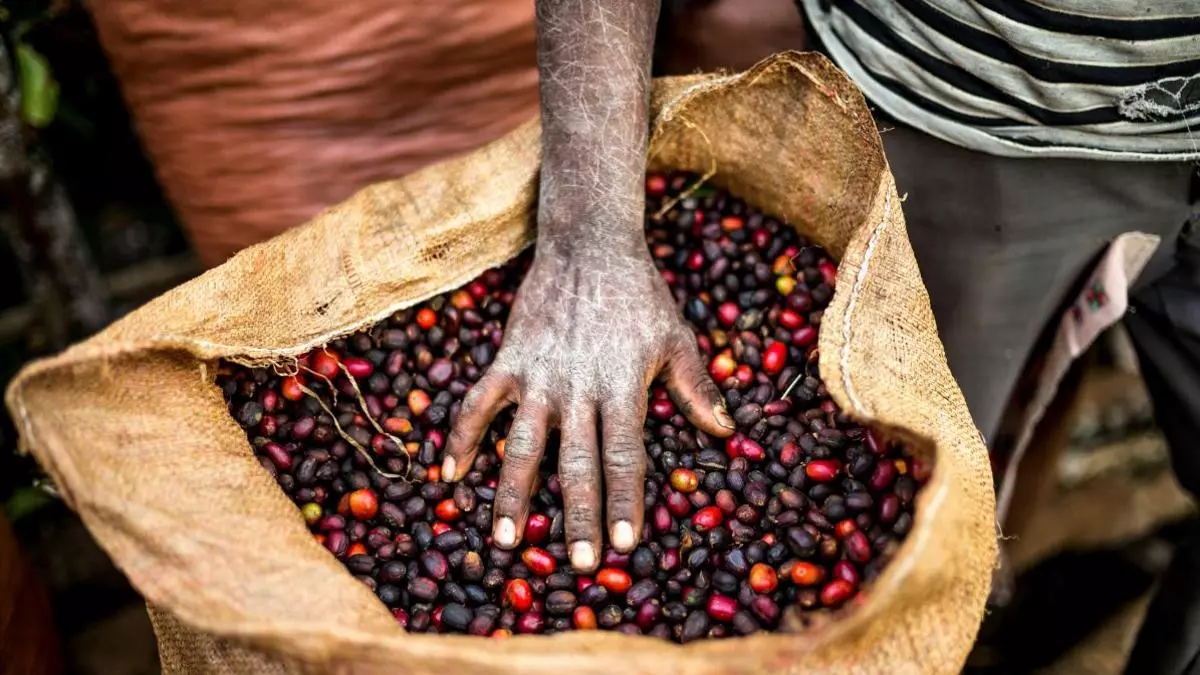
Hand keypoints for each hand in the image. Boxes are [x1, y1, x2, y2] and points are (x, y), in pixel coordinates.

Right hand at [442, 239, 733, 571]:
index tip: (627, 545)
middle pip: (575, 463)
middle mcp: (578, 387)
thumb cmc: (638, 294)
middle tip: (579, 563)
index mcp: (622, 385)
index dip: (625, 501)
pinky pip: (477, 405)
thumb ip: (697, 387)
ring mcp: (538, 376)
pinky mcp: (508, 360)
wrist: (588, 244)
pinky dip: (461, 439)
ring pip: (521, 446)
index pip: (624, 456)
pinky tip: (448, 477)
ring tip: (507, 542)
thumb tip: (726, 433)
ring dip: (512, 496)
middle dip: (578, 517)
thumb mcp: (675, 337)